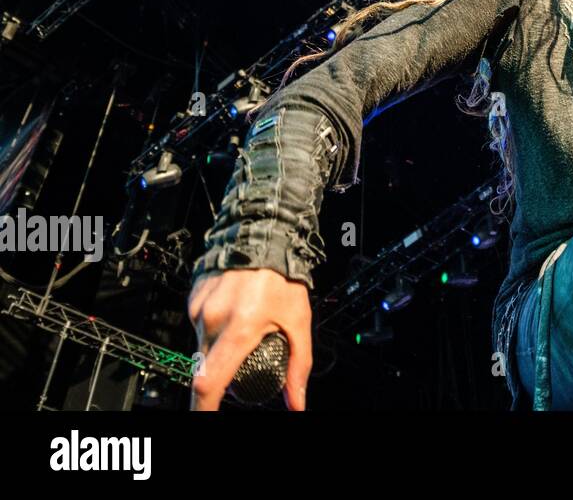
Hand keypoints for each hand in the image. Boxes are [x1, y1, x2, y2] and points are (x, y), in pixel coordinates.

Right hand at [188, 268, 312, 410]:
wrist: (265, 234)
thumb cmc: (284, 277)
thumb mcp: (299, 322)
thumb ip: (299, 365)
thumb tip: (297, 403)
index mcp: (239, 329)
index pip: (209, 381)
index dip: (203, 408)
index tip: (205, 417)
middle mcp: (214, 320)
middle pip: (204, 366)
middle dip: (217, 376)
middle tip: (237, 367)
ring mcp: (200, 308)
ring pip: (201, 345)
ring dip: (218, 348)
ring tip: (243, 328)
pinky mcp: (194, 298)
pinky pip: (199, 324)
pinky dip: (213, 329)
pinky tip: (233, 314)